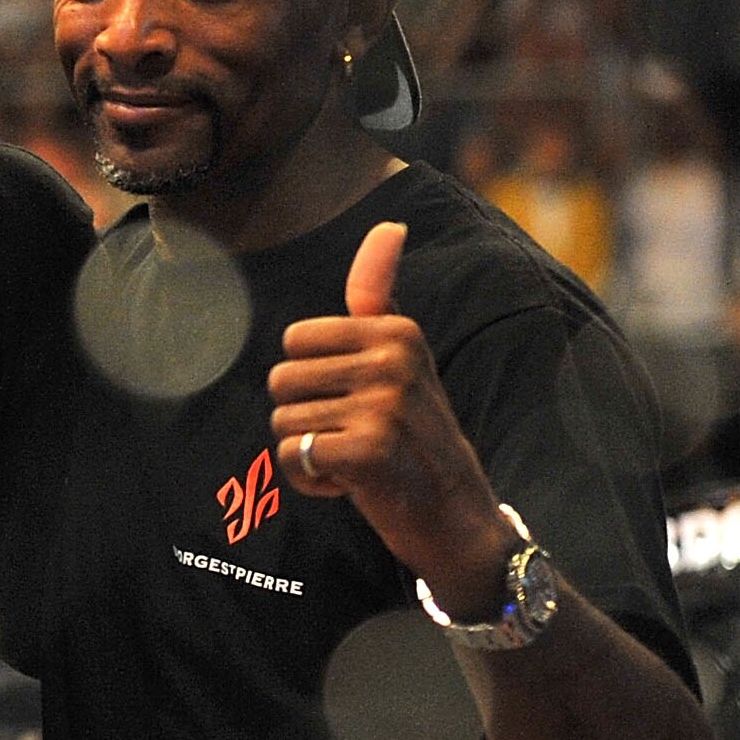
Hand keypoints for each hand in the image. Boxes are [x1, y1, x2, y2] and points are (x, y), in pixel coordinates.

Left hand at [269, 221, 514, 610]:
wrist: (458, 515)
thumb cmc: (416, 433)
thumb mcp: (403, 356)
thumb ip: (378, 294)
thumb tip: (388, 224)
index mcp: (396, 331)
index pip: (294, 341)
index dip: (311, 379)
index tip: (355, 399)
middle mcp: (393, 360)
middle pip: (281, 382)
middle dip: (305, 417)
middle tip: (356, 435)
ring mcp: (383, 406)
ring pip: (281, 423)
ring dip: (308, 452)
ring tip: (357, 459)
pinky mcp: (367, 451)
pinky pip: (291, 458)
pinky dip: (310, 481)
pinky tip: (351, 485)